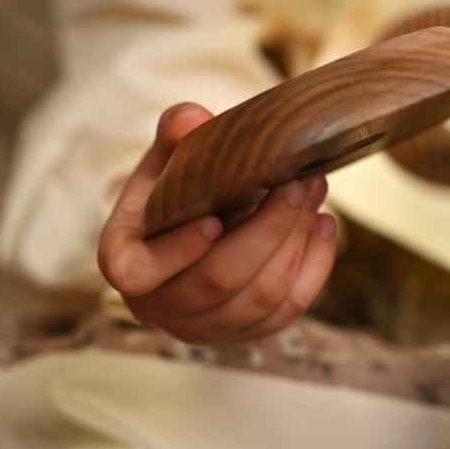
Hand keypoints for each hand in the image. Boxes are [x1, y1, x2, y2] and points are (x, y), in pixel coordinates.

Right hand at [98, 103, 337, 343]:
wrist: (191, 236)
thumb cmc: (172, 199)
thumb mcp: (164, 164)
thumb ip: (174, 138)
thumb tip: (193, 116)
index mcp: (126, 264)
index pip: (139, 272)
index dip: (178, 250)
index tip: (214, 218)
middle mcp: (161, 307)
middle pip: (219, 280)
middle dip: (267, 230)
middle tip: (298, 184)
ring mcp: (207, 327)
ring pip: (260, 298)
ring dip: (295, 243)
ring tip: (314, 193)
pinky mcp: (249, 332)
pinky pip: (289, 310)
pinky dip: (314, 268)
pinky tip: (323, 225)